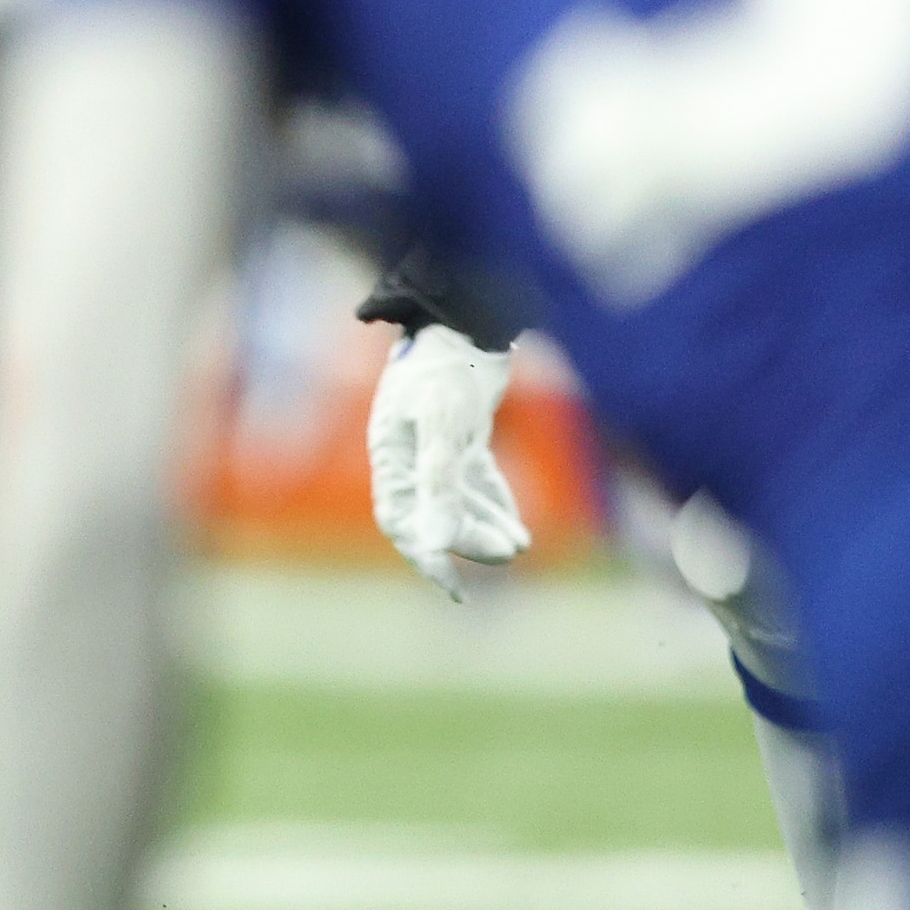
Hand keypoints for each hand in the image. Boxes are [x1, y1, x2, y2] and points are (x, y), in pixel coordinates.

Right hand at [365, 324, 528, 594]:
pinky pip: (473, 481)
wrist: (467, 322)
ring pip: (457, 500)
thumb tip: (437, 543)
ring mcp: (433, 444)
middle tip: (508, 553)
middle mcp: (407, 455)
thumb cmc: (448, 371)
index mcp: (390, 456)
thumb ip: (440, 485)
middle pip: (431, 515)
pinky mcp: (460, 434)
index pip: (401, 520)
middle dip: (467, 539)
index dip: (425, 555)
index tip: (455, 587)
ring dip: (485, 526)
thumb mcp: (444, 428)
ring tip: (519, 546)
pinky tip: (518, 526)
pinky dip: (494, 503)